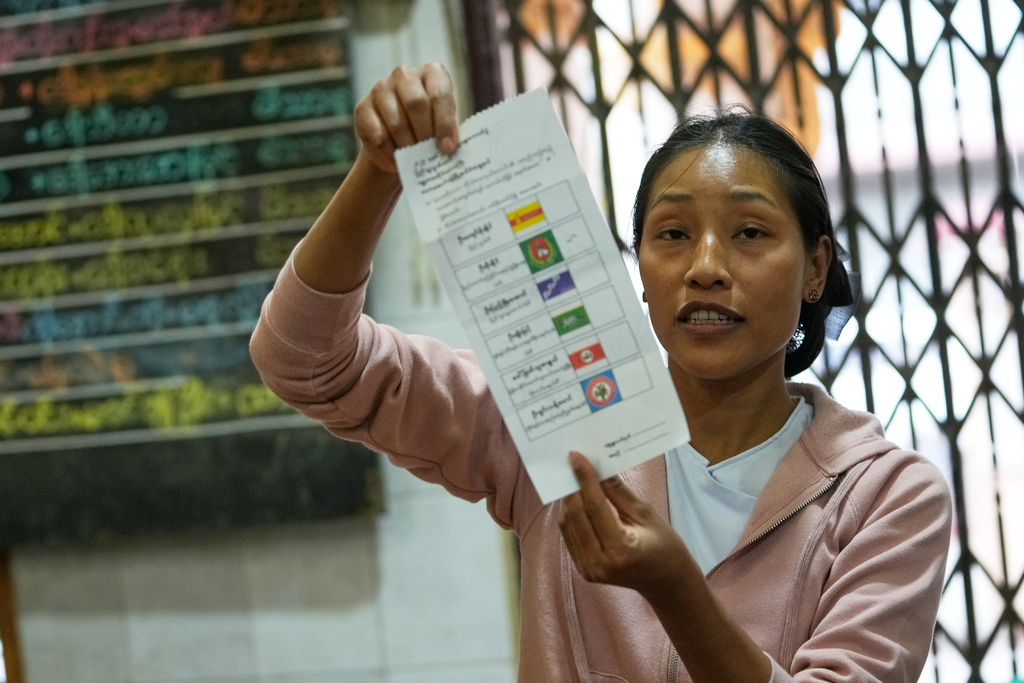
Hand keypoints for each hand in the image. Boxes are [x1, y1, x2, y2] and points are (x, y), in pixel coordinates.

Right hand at [354, 63, 458, 172]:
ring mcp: (381, 88)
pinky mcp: (363, 107)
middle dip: (425, 135)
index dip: (444, 124)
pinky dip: (388, 153)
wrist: (399, 138)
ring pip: (396, 122)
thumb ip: (448, 132)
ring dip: (407, 146)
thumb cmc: (429, 128)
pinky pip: (376, 134)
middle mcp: (405, 75)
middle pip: (416, 104)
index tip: (447, 149)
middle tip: (428, 156)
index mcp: (432, 74)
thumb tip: (447, 147)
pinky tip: (395, 162)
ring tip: (414, 160)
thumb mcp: (444, 127)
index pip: (439, 94)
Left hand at [558, 451, 688, 597]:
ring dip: (569, 499)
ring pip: (568, 524)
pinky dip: (571, 514)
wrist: (666, 582)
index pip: (594, 506)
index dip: (583, 478)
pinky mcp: (583, 569)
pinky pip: (569, 535)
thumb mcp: (646, 514)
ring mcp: (588, 569)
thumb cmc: (664, 546)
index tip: (575, 456)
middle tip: (573, 463)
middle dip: (573, 486)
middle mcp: (599, 562)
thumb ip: (618, 492)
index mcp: (620, 548)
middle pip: (576, 514)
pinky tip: (577, 499)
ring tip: (574, 479)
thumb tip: (598, 467)